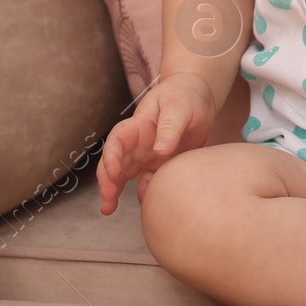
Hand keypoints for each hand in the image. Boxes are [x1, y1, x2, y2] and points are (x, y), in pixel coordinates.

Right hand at [96, 71, 216, 214]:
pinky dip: (144, 192)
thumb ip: (170, 126)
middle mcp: (138, 142)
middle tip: (107, 199)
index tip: (112, 172)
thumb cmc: (185, 95)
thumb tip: (160, 150)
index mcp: (139, 124)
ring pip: (125, 174)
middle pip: (115, 161)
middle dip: (107, 180)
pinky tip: (145, 204)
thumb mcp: (179, 106)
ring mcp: (147, 154)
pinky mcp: (160, 164)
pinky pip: (148, 181)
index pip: (117, 140)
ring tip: (107, 210)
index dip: (111, 156)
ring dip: (114, 190)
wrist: (199, 97)